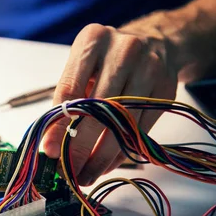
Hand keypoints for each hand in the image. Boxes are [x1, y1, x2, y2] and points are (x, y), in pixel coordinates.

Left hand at [42, 24, 176, 185]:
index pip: (70, 90)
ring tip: (85, 175)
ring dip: (101, 156)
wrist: (156, 42)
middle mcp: (123, 51)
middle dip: (79, 147)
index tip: (50, 151)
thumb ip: (65, 101)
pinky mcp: (166, 90)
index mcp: (92, 41)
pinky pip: (140, 130)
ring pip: (122, 123)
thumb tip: (51, 145)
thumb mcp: (81, 68)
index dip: (58, 125)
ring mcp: (149, 69)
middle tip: (68, 172)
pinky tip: (106, 164)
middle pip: (97, 110)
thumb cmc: (106, 60)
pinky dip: (121, 152)